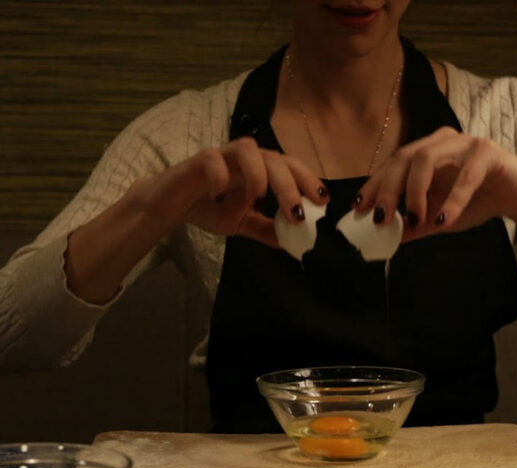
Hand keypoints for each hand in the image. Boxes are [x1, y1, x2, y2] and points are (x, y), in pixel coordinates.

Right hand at [135, 137, 327, 246]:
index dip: (308, 180)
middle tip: (297, 212)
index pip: (290, 167)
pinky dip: (219, 176)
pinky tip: (220, 196)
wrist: (170, 205)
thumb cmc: (209, 207)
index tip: (322, 202)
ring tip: (259, 200)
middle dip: (290, 184)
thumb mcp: (243, 223)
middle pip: (274, 158)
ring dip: (259, 174)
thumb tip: (295, 245)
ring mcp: (222, 157)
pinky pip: (212, 160)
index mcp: (260, 170)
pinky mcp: (197, 162)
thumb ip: (267, 229)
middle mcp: (245, 159)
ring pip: (247, 150)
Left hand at [354, 127, 516, 240]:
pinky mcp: (488, 152)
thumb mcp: (438, 217)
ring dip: (416, 192)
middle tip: (381, 218)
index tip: (359, 208)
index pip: (392, 165)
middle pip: (404, 157)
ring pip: (428, 158)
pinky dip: (453, 199)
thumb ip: (415, 225)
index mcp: (426, 151)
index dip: (374, 185)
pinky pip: (465, 175)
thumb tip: (388, 240)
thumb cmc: (476, 201)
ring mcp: (464, 143)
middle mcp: (441, 141)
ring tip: (416, 220)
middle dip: (388, 189)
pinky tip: (445, 220)